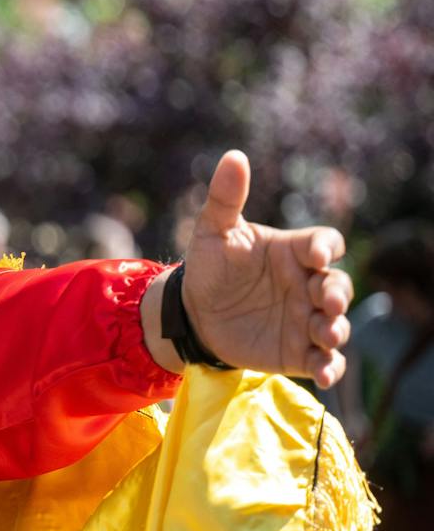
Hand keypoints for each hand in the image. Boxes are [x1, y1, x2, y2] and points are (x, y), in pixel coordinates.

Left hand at [144, 151, 351, 385]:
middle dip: (337, 294)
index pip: (324, 244)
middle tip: (325, 301)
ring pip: (336, 325)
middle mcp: (307, 284)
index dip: (326, 248)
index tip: (316, 255)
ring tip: (325, 334)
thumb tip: (234, 156)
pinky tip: (324, 374)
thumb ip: (225, 197)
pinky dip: (330, 368)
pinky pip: (324, 361)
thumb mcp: (212, 230)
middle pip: (339, 286)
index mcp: (293, 252)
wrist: (191, 312)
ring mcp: (306, 319)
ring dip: (337, 330)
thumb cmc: (209, 266)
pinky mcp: (298, 352)